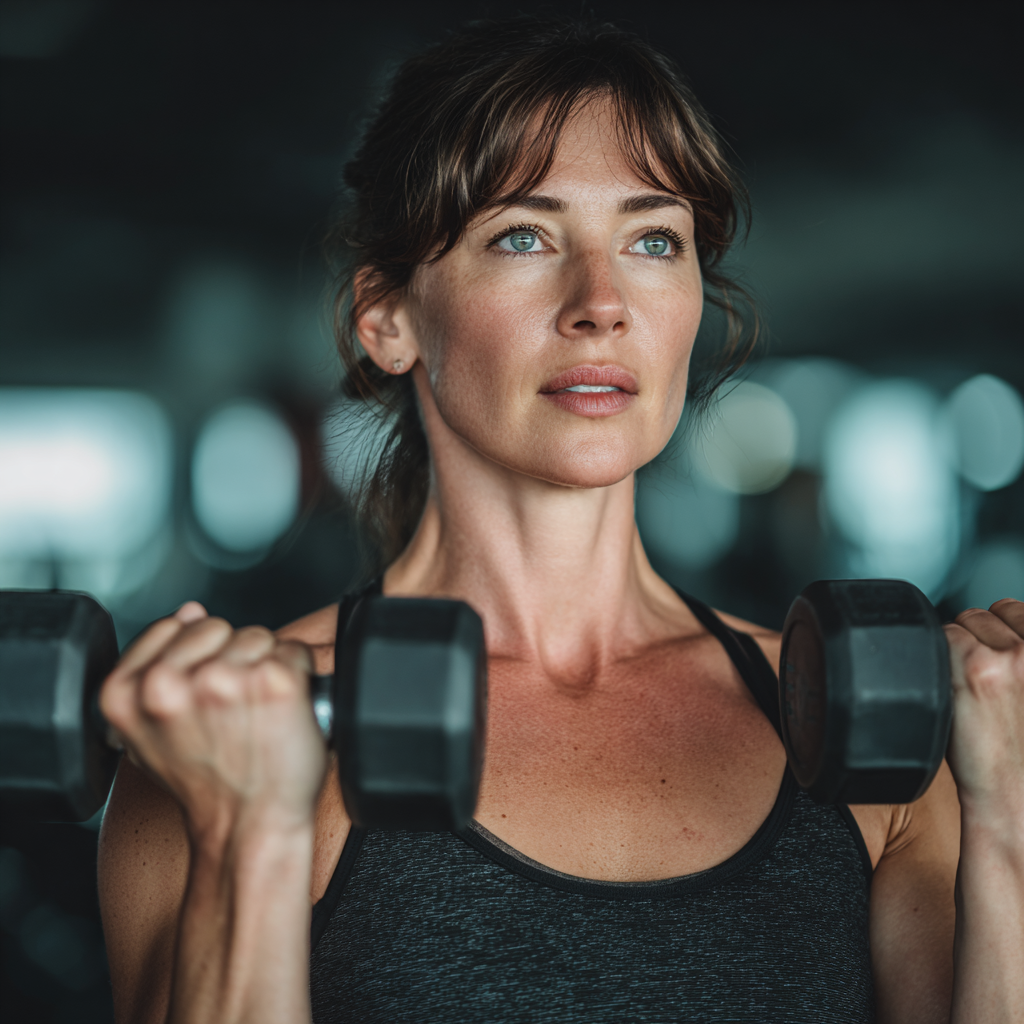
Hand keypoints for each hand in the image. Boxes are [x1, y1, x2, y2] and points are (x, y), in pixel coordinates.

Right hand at [100, 602, 326, 850]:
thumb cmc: (208, 783)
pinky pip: (294, 652)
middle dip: (231, 658)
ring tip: (254, 715)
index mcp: (125, 692)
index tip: (203, 696)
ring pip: (258, 637)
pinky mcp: (272, 683)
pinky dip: (297, 679)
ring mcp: (222, 680)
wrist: (247, 826)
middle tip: (231, 711)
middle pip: (218, 626)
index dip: (197, 657)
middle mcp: (167, 684)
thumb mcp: (150, 731)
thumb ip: (158, 665)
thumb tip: (189, 611)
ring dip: (265, 668)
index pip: (175, 625)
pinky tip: (280, 713)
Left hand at [944, 599, 1023, 824]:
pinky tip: (953, 689)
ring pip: (965, 621)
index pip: (1020, 609)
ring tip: (970, 686)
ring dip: (959, 645)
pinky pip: (943, 636)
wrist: (1017, 796)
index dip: (1004, 632)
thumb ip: (1023, 658)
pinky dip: (939, 658)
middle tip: (983, 677)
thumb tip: (1003, 626)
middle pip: (992, 611)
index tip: (1000, 657)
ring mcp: (1012, 656)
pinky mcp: (978, 666)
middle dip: (982, 635)